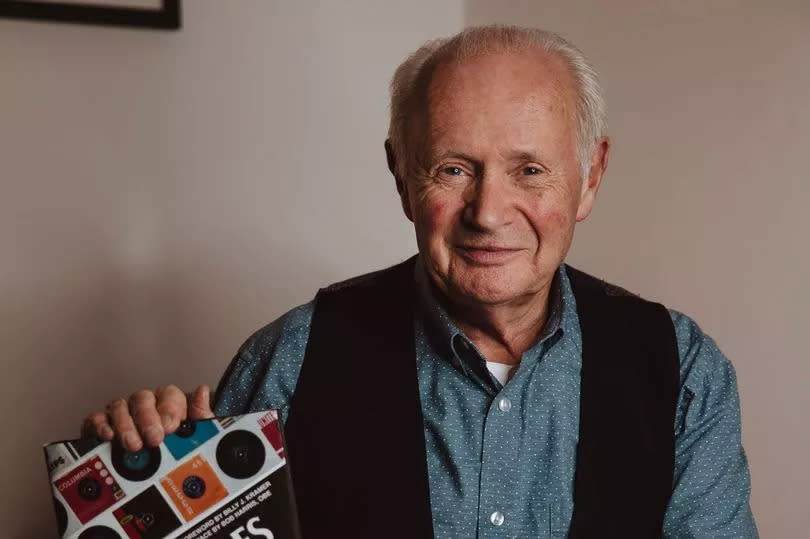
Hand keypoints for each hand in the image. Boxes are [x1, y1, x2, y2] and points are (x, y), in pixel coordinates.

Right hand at [81, 384, 213, 451]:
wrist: (159, 475)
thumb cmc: (177, 450)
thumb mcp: (197, 436)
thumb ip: (202, 416)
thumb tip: (203, 391)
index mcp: (168, 403)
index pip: (169, 394)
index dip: (169, 408)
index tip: (171, 427)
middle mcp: (144, 406)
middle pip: (143, 398)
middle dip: (148, 418)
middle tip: (154, 438)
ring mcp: (122, 414)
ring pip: (120, 407)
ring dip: (126, 425)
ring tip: (134, 445)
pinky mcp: (102, 426)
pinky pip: (97, 419)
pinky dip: (101, 425)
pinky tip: (108, 436)